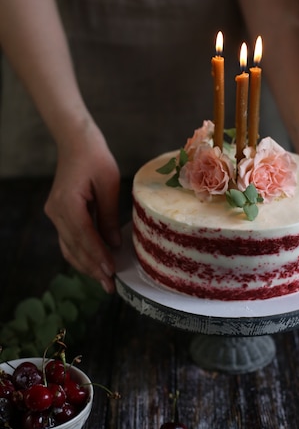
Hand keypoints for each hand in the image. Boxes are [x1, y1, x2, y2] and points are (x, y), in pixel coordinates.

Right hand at [44, 126, 120, 292]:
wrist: (76, 142)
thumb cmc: (96, 158)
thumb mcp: (109, 185)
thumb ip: (109, 216)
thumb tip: (114, 245)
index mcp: (68, 203)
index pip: (84, 237)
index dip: (98, 256)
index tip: (111, 272)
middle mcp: (56, 212)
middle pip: (74, 247)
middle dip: (93, 268)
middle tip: (111, 286)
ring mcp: (55, 214)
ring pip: (68, 248)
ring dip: (86, 265)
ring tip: (104, 280)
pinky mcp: (58, 214)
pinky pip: (68, 240)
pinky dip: (81, 254)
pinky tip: (94, 264)